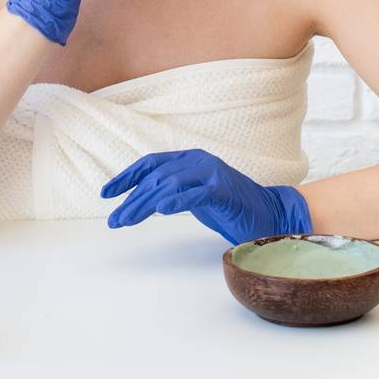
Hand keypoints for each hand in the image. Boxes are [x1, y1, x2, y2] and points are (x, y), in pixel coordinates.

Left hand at [100, 148, 311, 244]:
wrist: (270, 214)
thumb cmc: (230, 207)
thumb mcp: (195, 195)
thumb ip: (173, 190)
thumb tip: (142, 199)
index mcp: (191, 159)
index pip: (151, 163)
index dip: (127, 177)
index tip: (107, 194)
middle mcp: (199, 161)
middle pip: (156, 177)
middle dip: (131, 199)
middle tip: (114, 220)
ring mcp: (213, 174)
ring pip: (170, 184)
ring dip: (144, 204)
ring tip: (127, 220)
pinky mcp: (225, 190)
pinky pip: (197, 193)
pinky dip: (177, 200)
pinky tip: (161, 210)